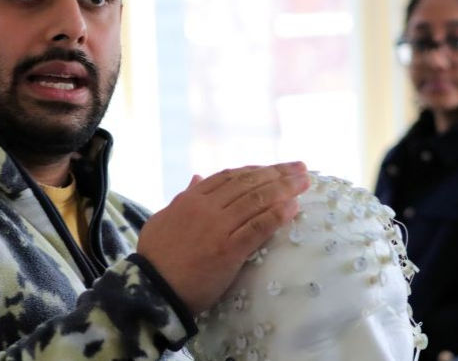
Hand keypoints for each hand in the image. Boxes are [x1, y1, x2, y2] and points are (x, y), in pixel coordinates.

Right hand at [137, 162, 309, 313]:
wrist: (153, 289)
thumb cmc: (156, 256)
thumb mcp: (164, 218)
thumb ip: (183, 197)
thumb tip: (197, 177)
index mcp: (191, 198)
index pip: (230, 176)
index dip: (256, 170)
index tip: (275, 168)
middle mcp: (206, 208)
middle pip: (249, 184)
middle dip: (278, 174)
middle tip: (301, 168)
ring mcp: (218, 228)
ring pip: (256, 201)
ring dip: (284, 189)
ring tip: (304, 182)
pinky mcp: (228, 250)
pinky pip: (257, 228)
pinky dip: (277, 215)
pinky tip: (293, 207)